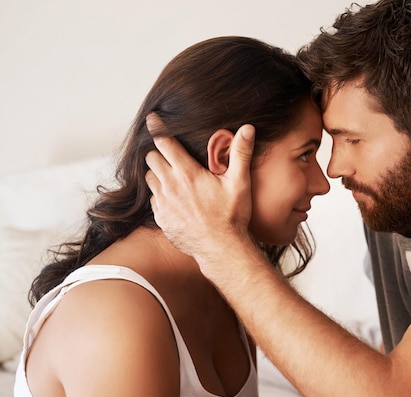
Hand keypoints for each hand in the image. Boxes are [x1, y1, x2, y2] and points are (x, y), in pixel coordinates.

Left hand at [145, 113, 255, 264]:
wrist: (221, 249)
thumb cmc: (232, 216)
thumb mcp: (240, 183)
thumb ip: (241, 153)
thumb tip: (247, 129)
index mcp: (187, 173)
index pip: (164, 143)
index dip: (158, 128)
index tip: (153, 119)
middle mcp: (170, 186)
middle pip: (151, 158)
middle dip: (159, 153)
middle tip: (172, 156)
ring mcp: (163, 204)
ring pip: (149, 179)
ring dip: (158, 175)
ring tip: (175, 178)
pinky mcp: (161, 219)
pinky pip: (153, 200)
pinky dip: (160, 196)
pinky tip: (176, 200)